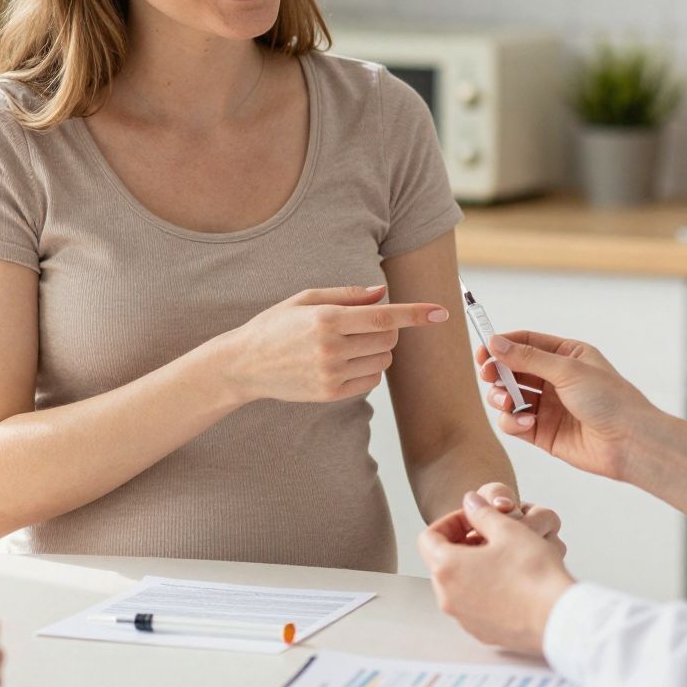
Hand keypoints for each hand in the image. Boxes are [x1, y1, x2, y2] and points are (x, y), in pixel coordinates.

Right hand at [224, 286, 449, 404]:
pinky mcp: (331, 394)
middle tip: (362, 325)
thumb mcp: (306, 299)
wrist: (244, 364)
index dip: (416, 314)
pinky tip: (344, 362)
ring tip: (347, 344)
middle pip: (388, 338)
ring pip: (382, 361)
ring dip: (377, 350)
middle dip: (385, 329)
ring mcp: (331, 374)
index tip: (442, 313)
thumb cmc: (276, 326)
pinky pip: (371, 382)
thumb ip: (348, 295)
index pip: (383, 316)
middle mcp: (331, 348)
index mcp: (326, 319)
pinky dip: (367, 370)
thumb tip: (383, 292)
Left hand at [419, 491, 575, 656]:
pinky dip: (483, 590)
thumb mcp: (508, 529)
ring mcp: (464, 619)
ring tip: (503, 558)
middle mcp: (448, 597)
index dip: (450, 521)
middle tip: (489, 536)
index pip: (429, 537)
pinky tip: (511, 583)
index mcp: (447, 568)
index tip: (473, 519)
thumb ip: (483, 512)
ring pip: (458, 585)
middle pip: (441, 562)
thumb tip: (471, 502)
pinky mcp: (482, 632)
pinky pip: (473, 606)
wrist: (558, 618)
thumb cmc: (533, 572)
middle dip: (461, 544)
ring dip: (473, 568)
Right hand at [475, 331, 656, 480]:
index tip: (482, 351)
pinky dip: (512, 421)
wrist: (629, 442)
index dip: (502, 345)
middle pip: (512, 369)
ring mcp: (548, 406)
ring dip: (501, 397)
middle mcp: (555, 379)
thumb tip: (495, 343)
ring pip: (509, 396)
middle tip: (489, 375)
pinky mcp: (543, 433)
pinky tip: (526, 423)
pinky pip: (514, 422)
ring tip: (507, 401)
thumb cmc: (609, 400)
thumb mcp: (567, 370)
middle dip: (497, 372)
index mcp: (566, 355)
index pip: (525, 343)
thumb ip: (528, 357)